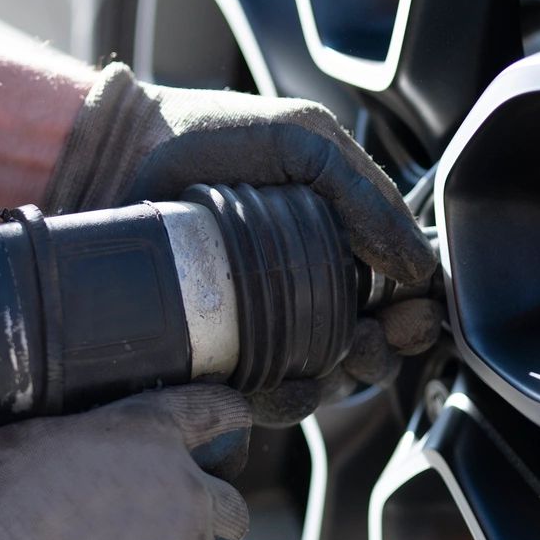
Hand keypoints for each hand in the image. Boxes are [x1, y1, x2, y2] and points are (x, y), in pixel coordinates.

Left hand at [44, 65, 442, 421]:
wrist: (119, 154)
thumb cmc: (210, 136)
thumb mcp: (303, 142)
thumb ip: (365, 195)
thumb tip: (420, 266)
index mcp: (336, 244)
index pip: (393, 297)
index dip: (412, 314)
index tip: (413, 314)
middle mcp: (302, 292)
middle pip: (366, 349)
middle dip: (382, 352)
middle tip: (373, 337)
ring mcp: (258, 329)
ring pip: (322, 383)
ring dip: (343, 381)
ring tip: (336, 356)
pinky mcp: (213, 359)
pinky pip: (259, 402)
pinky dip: (282, 403)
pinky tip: (286, 386)